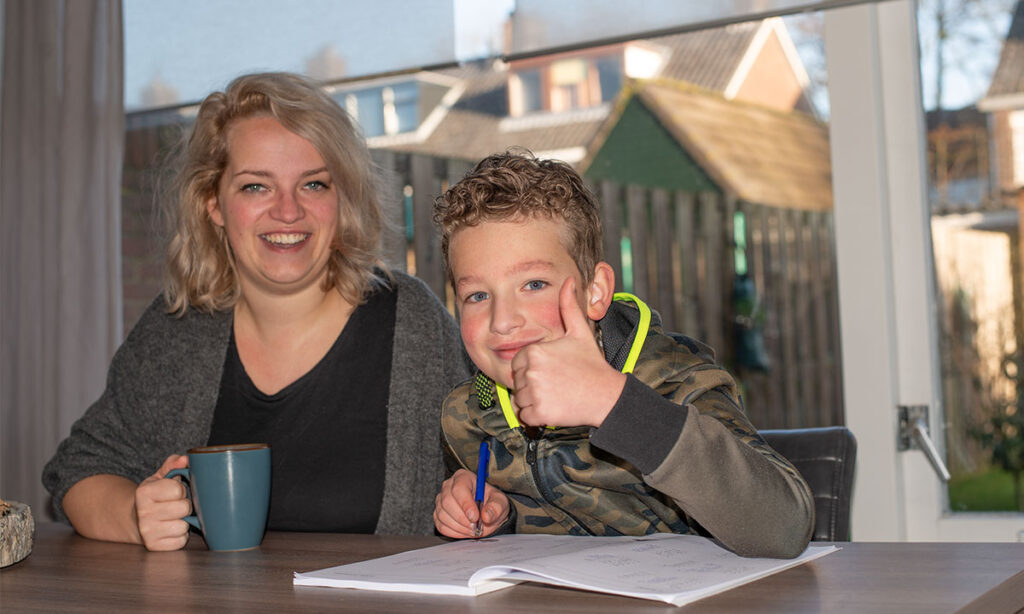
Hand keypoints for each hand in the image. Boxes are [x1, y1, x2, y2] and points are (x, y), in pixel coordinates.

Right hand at [134, 454, 191, 550]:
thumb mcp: (160, 477)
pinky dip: (180, 536)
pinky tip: (171, 529)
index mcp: (144, 493)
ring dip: (183, 521)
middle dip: (184, 505)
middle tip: (175, 505)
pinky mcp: (154, 546)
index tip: (174, 492)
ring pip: (183, 526)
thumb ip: (173, 464)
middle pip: (184, 508)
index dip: (181, 489)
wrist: (135, 519)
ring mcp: (147, 532)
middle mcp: (143, 513)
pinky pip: (180, 541)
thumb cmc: (154, 496)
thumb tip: (186, 459)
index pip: (178, 489)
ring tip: (174, 517)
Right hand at [434, 469, 509, 537]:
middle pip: (447, 502)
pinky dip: (454, 532)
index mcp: (464, 477)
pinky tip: (465, 532)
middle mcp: (449, 486)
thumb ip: (496, 508)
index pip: (459, 488)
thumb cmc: (492, 503)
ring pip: (442, 515)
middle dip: (462, 518)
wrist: (487, 513)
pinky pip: (441, 525)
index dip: (466, 504)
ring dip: (459, 527)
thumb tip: (486, 516)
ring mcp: (441, 500)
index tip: (475, 517)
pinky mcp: (438, 514)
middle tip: (475, 527)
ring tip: (473, 530)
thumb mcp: (500, 502)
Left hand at [511, 278, 626, 427]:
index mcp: (534, 352)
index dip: (533, 368)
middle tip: (556, 384)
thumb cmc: (592, 364)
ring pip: (520, 400)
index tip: (553, 371)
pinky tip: (554, 407)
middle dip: (532, 385)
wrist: (606, 395)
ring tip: (556, 395)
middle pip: (517, 382)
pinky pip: (525, 416)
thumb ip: (568, 306)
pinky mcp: (538, 413)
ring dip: (534, 401)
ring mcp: (534, 393)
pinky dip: (536, 416)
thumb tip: (568, 281)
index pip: (517, 363)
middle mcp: (530, 371)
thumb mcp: (580, 332)